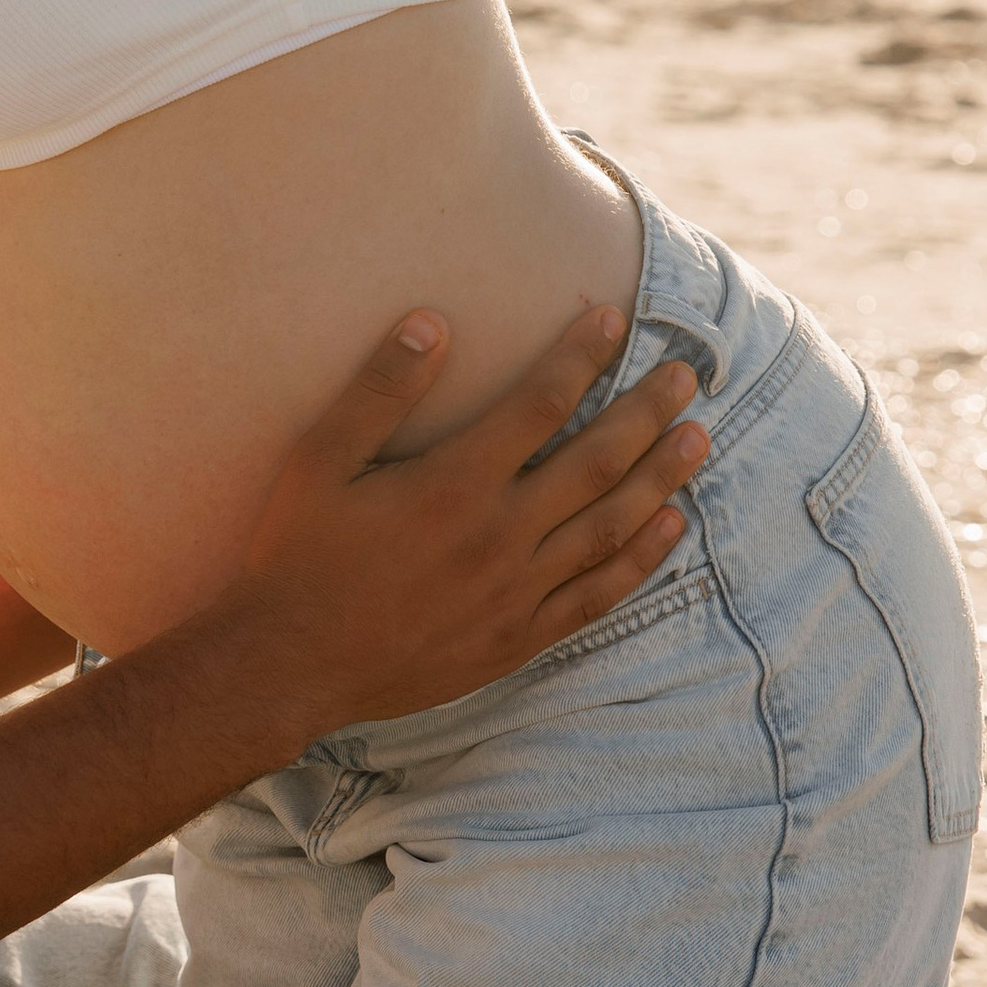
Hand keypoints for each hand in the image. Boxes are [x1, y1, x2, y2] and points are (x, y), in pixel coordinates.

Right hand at [223, 302, 700, 743]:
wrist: (287, 667)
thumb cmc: (295, 558)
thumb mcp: (317, 463)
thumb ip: (378, 392)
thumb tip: (431, 321)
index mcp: (452, 486)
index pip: (538, 404)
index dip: (581, 356)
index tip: (615, 320)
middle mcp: (497, 537)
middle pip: (596, 461)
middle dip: (646, 412)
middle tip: (686, 374)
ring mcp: (515, 592)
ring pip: (610, 526)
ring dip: (660, 477)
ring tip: (698, 436)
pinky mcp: (517, 638)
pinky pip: (597, 594)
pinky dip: (641, 558)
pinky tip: (670, 525)